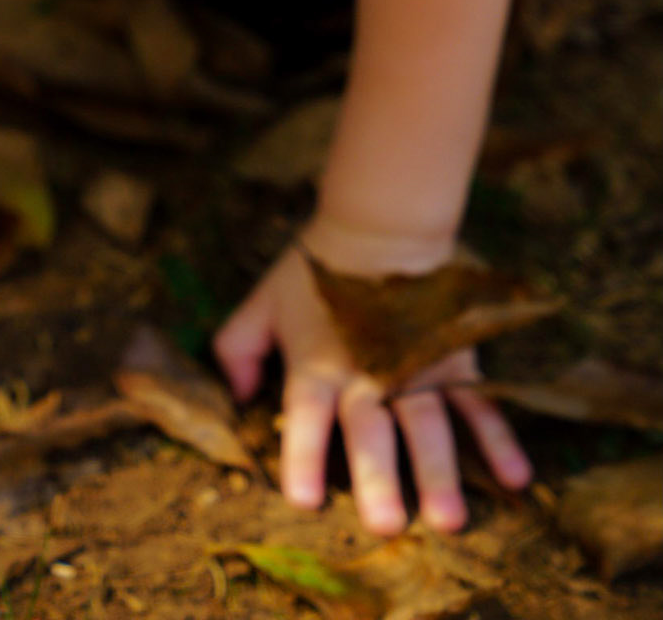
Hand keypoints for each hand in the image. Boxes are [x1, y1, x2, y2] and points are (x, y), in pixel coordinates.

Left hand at [213, 243, 531, 534]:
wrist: (377, 226)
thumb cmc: (314, 274)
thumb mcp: (263, 302)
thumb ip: (238, 347)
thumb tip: (237, 393)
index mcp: (316, 364)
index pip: (304, 413)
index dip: (302, 454)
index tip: (303, 500)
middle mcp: (366, 374)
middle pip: (370, 429)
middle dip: (378, 476)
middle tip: (385, 525)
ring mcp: (415, 369)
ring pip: (427, 424)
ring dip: (439, 471)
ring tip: (448, 519)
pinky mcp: (453, 361)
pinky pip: (478, 403)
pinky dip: (498, 438)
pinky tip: (515, 476)